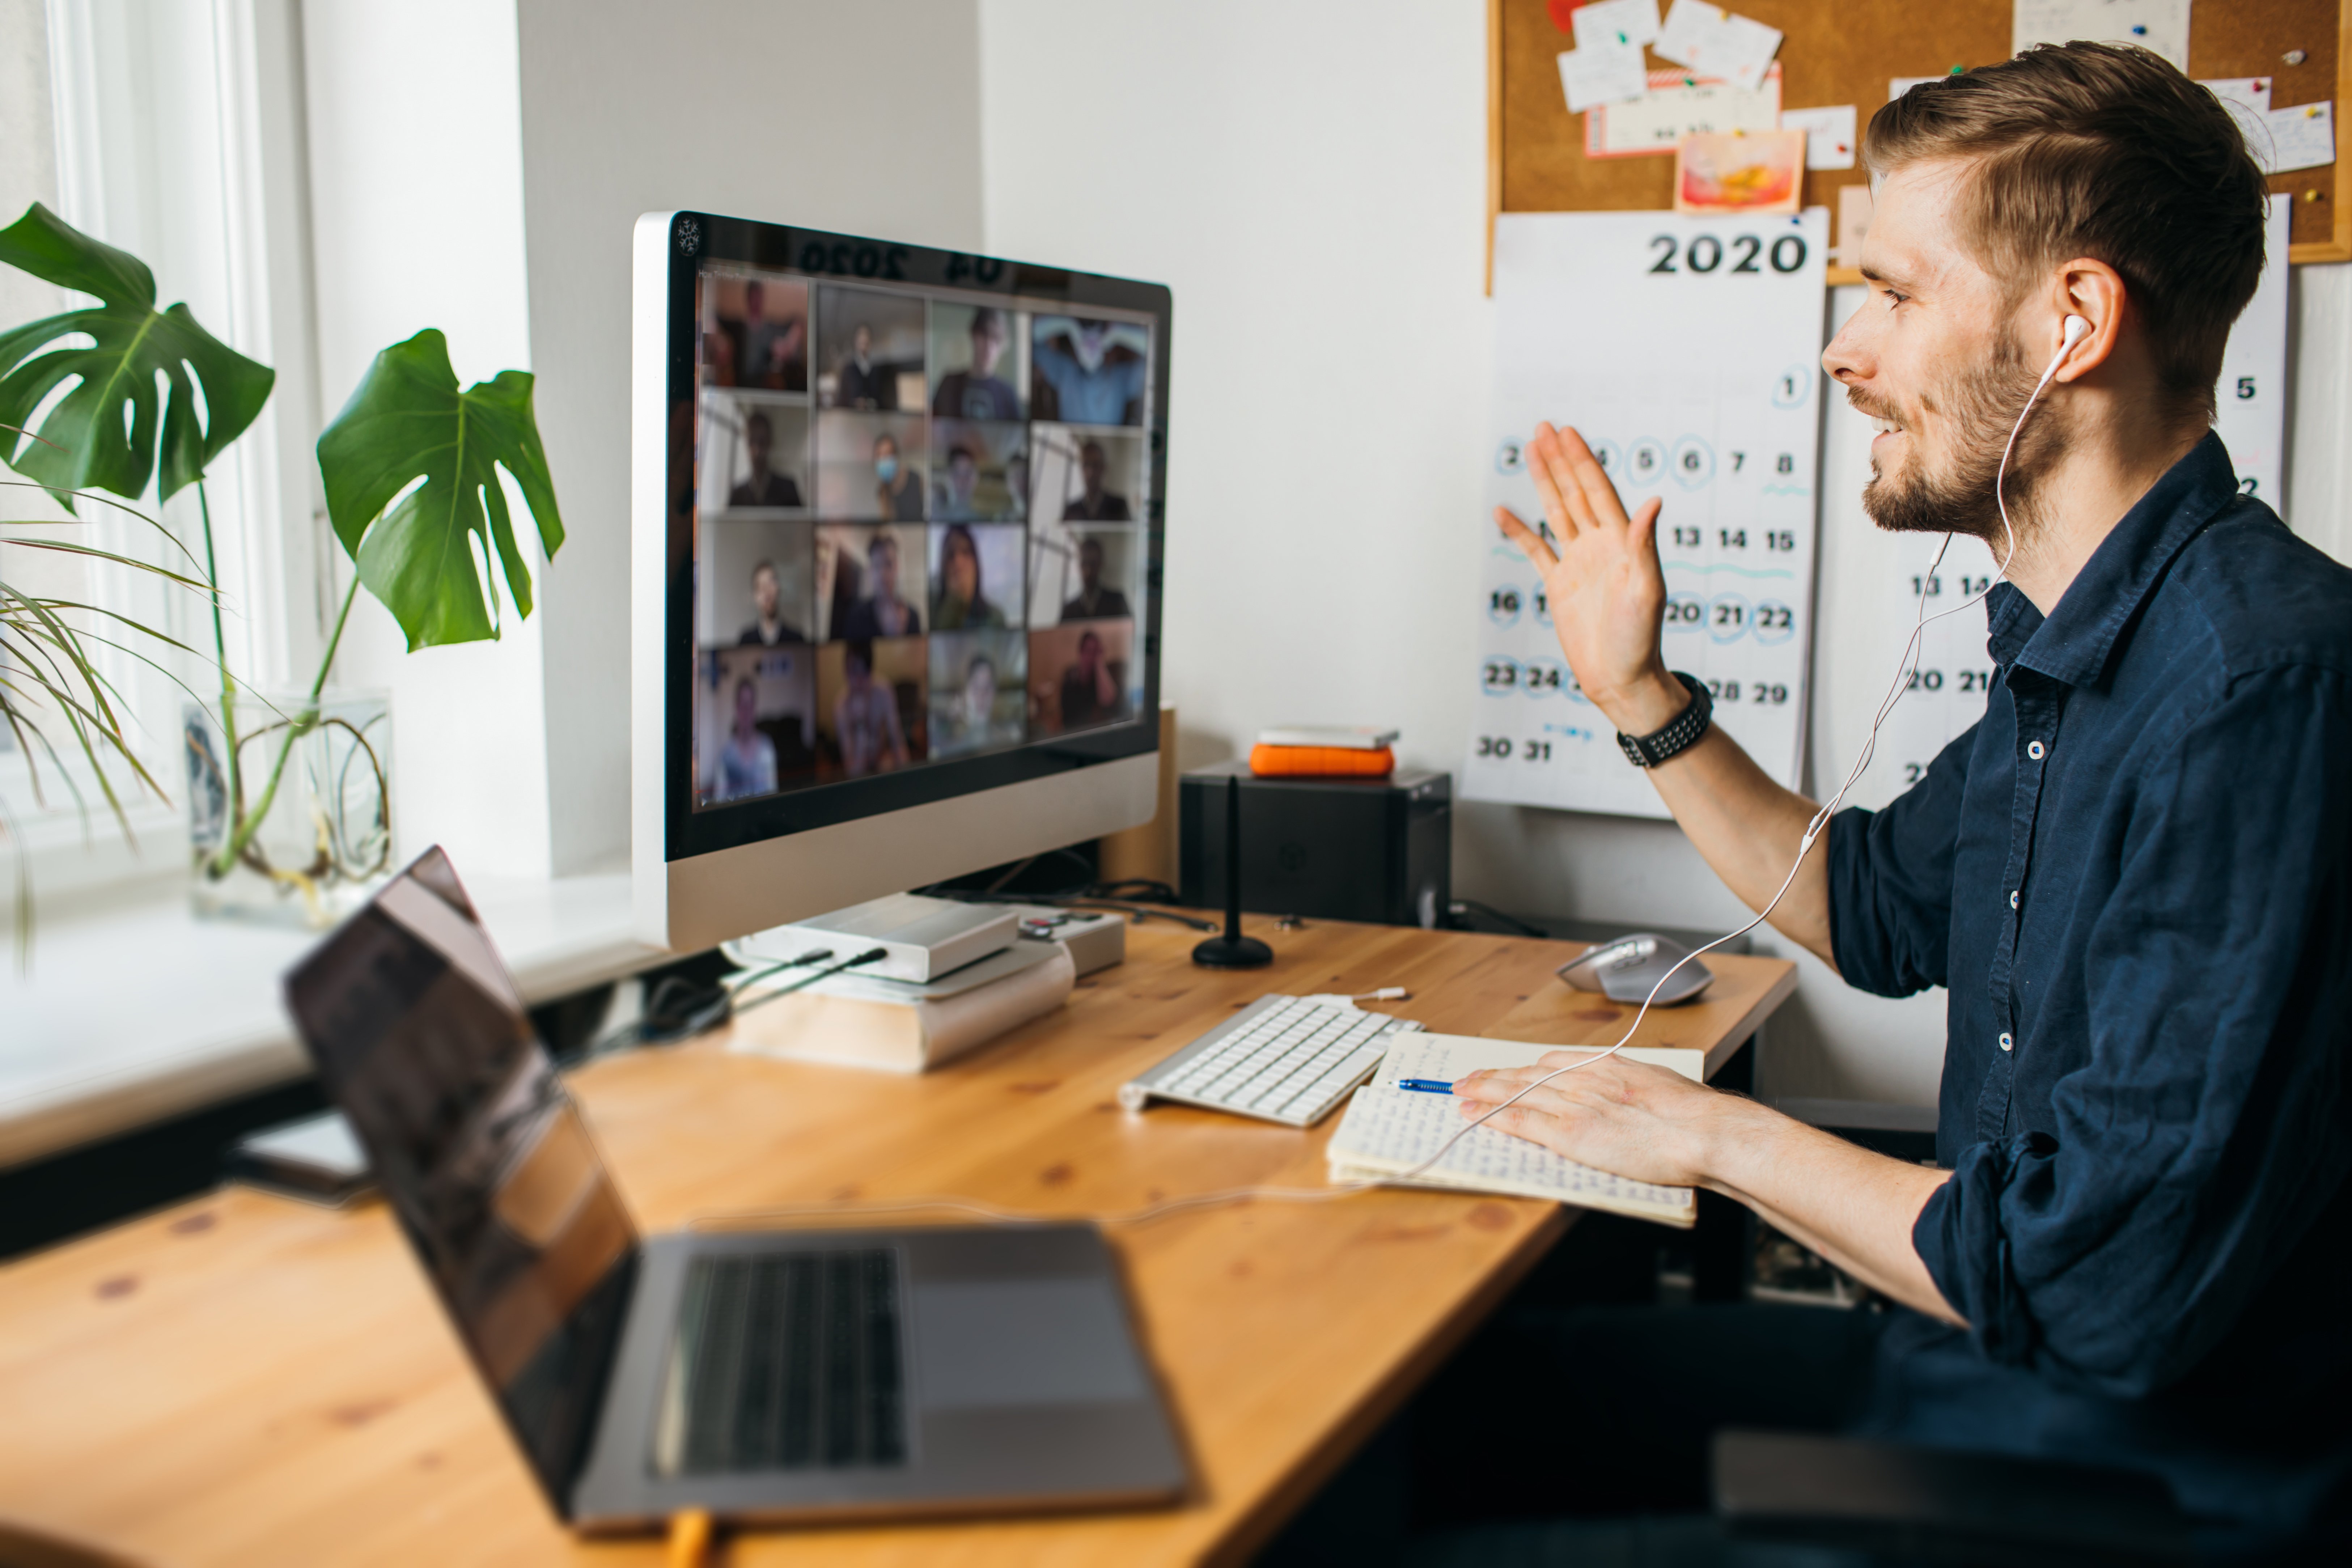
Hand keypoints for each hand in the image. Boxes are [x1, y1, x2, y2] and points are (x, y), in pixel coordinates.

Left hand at [1451, 1051, 1747, 1188]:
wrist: (1702, 1131)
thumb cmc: (1692, 1114)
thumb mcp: (1658, 1084)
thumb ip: (1633, 1083)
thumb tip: (1629, 1089)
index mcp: (1606, 1066)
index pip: (1552, 1062)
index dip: (1524, 1067)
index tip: (1509, 1069)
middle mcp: (1584, 1079)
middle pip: (1527, 1073)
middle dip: (1494, 1076)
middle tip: (1468, 1077)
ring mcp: (1575, 1105)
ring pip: (1517, 1092)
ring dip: (1484, 1091)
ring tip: (1460, 1091)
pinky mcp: (1570, 1133)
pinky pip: (1522, 1121)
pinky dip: (1493, 1115)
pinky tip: (1473, 1112)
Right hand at [1495, 423, 1683, 733]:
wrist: (1621, 677)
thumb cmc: (1640, 639)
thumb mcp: (1647, 590)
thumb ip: (1645, 544)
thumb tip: (1653, 501)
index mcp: (1622, 542)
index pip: (1598, 490)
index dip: (1583, 460)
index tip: (1568, 433)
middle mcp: (1599, 545)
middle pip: (1575, 492)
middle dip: (1561, 459)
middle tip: (1544, 427)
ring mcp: (1578, 563)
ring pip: (1556, 512)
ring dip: (1544, 482)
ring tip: (1530, 451)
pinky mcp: (1560, 584)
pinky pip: (1535, 550)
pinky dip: (1519, 530)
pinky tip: (1503, 511)